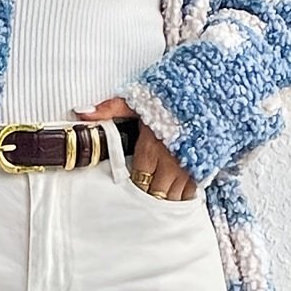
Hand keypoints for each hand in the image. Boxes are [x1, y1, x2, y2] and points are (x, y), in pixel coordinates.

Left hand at [73, 96, 199, 199]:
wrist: (209, 91)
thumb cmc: (171, 95)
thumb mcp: (137, 99)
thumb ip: (109, 109)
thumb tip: (81, 113)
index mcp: (150, 150)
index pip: (138, 183)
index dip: (134, 189)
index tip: (132, 186)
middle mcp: (170, 164)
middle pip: (155, 196)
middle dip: (150, 197)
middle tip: (145, 196)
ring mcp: (189, 169)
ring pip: (174, 198)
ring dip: (166, 199)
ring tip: (160, 199)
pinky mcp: (206, 169)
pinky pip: (192, 193)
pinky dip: (185, 196)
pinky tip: (179, 195)